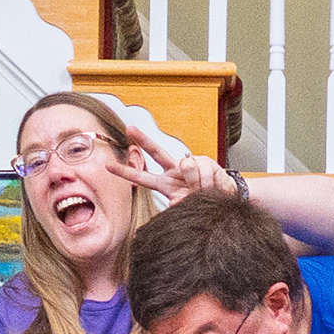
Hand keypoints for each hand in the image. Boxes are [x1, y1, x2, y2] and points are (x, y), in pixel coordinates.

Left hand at [105, 122, 239, 207]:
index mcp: (166, 184)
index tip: (107, 166)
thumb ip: (185, 193)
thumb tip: (187, 165)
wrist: (226, 199)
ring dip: (197, 184)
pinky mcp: (206, 162)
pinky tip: (213, 187)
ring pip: (188, 166)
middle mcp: (174, 171)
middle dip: (143, 139)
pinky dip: (208, 183)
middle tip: (129, 128)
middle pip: (157, 152)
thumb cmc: (204, 204)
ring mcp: (190, 165)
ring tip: (205, 193)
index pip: (143, 176)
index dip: (126, 171)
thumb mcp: (190, 205)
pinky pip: (204, 172)